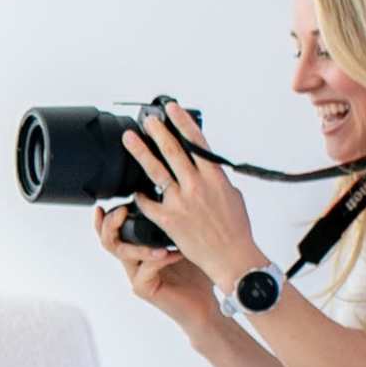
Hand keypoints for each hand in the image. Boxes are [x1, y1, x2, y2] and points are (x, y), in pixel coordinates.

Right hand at [97, 202, 221, 331]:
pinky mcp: (145, 289)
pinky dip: (160, 258)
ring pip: (123, 254)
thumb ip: (172, 223)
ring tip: (154, 233)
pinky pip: (145, 269)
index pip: (112, 233)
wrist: (205, 303)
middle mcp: (133, 263)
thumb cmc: (197, 271)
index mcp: (138, 250)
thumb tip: (172, 193)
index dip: (104, 220)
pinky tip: (176, 252)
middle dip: (110, 224)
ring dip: (137, 242)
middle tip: (122, 211)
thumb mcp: (184, 239)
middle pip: (109, 241)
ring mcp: (137, 276)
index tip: (103, 205)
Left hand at [122, 102, 265, 292]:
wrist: (231, 257)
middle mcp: (197, 186)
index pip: (196, 143)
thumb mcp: (232, 195)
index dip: (182, 123)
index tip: (171, 109)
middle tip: (146, 121)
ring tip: (129, 139)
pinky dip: (140, 195)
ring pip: (156, 171)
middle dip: (157, 132)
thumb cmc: (235, 228)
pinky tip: (134, 188)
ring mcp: (181, 202)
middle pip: (173, 151)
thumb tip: (204, 166)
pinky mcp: (169, 219)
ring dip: (141, 152)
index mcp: (215, 177)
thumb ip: (216, 178)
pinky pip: (148, 203)